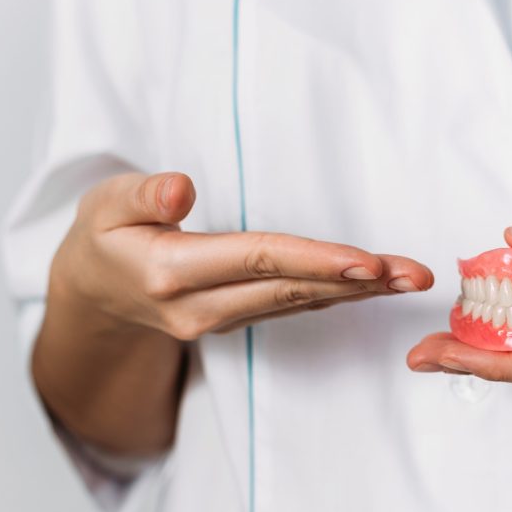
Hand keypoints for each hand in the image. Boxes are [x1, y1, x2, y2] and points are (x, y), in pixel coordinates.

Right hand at [51, 171, 433, 339]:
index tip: (367, 261)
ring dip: (360, 292)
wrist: (97, 295)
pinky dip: (338, 295)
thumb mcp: (104, 206)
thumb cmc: (106, 238)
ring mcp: (223, 322)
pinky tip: (375, 285)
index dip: (315, 260)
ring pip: (301, 303)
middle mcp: (202, 308)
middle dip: (359, 282)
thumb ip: (141, 197)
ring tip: (410, 279)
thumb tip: (180, 189)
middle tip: (415, 275)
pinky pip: (295, 307)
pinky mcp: (239, 322)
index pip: (257, 260)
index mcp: (171, 274)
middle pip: (293, 289)